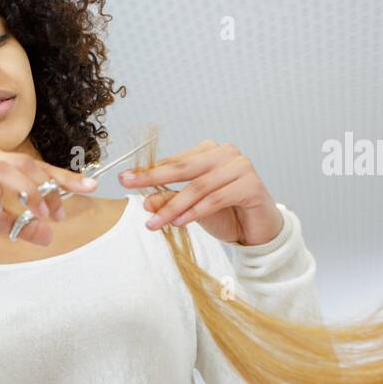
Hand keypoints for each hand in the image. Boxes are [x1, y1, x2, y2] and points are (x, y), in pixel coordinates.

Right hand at [0, 146, 96, 242]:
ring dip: (27, 191)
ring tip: (37, 212)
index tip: (89, 187)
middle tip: (60, 210)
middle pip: (26, 163)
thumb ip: (18, 225)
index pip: (34, 166)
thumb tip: (48, 234)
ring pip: (8, 168)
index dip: (63, 177)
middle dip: (49, 185)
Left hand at [118, 140, 284, 245]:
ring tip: (154, 223)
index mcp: (209, 152)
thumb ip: (170, 200)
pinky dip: (195, 212)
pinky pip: (216, 198)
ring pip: (198, 187)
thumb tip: (145, 201)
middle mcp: (226, 153)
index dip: (148, 171)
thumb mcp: (190, 208)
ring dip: (173, 206)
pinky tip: (179, 222)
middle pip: (183, 168)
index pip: (175, 161)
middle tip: (129, 187)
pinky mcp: (251, 185)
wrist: (258, 231)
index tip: (124, 178)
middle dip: (153, 179)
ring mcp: (241, 166)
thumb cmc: (226, 214)